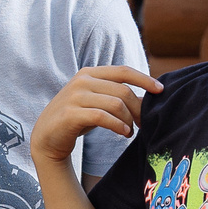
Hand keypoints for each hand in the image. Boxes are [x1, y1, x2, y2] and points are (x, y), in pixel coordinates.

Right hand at [31, 65, 160, 166]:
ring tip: (130, 131)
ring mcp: (74, 96)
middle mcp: (81, 81)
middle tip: (143, 123)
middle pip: (123, 90)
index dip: (144, 79)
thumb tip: (150, 98)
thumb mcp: (98, 103)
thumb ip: (118, 97)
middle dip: (138, 108)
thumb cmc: (77, 119)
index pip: (123, 71)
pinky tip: (124, 134)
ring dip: (129, 120)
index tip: (160, 90)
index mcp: (89, 73)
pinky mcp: (70, 114)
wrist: (47, 138)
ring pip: (115, 104)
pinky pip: (103, 117)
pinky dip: (118, 126)